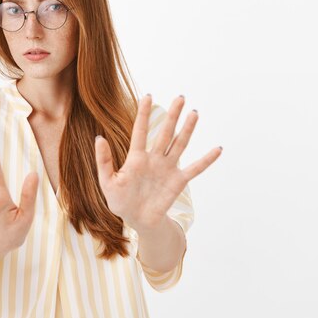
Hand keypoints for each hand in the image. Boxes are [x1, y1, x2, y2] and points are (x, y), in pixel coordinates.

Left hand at [94, 94, 221, 235]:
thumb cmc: (120, 201)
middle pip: (164, 133)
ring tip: (194, 113)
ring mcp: (168, 168)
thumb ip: (104, 161)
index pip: (140, 131)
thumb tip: (99, 138)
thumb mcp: (107, 182)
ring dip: (187, 129)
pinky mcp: (178, 181)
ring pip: (179, 144)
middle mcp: (154, 159)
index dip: (143, 114)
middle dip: (172, 116)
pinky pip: (195, 168)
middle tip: (180, 97)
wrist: (137, 220)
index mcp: (136, 158)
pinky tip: (217, 149)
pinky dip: (206, 160)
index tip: (147, 96)